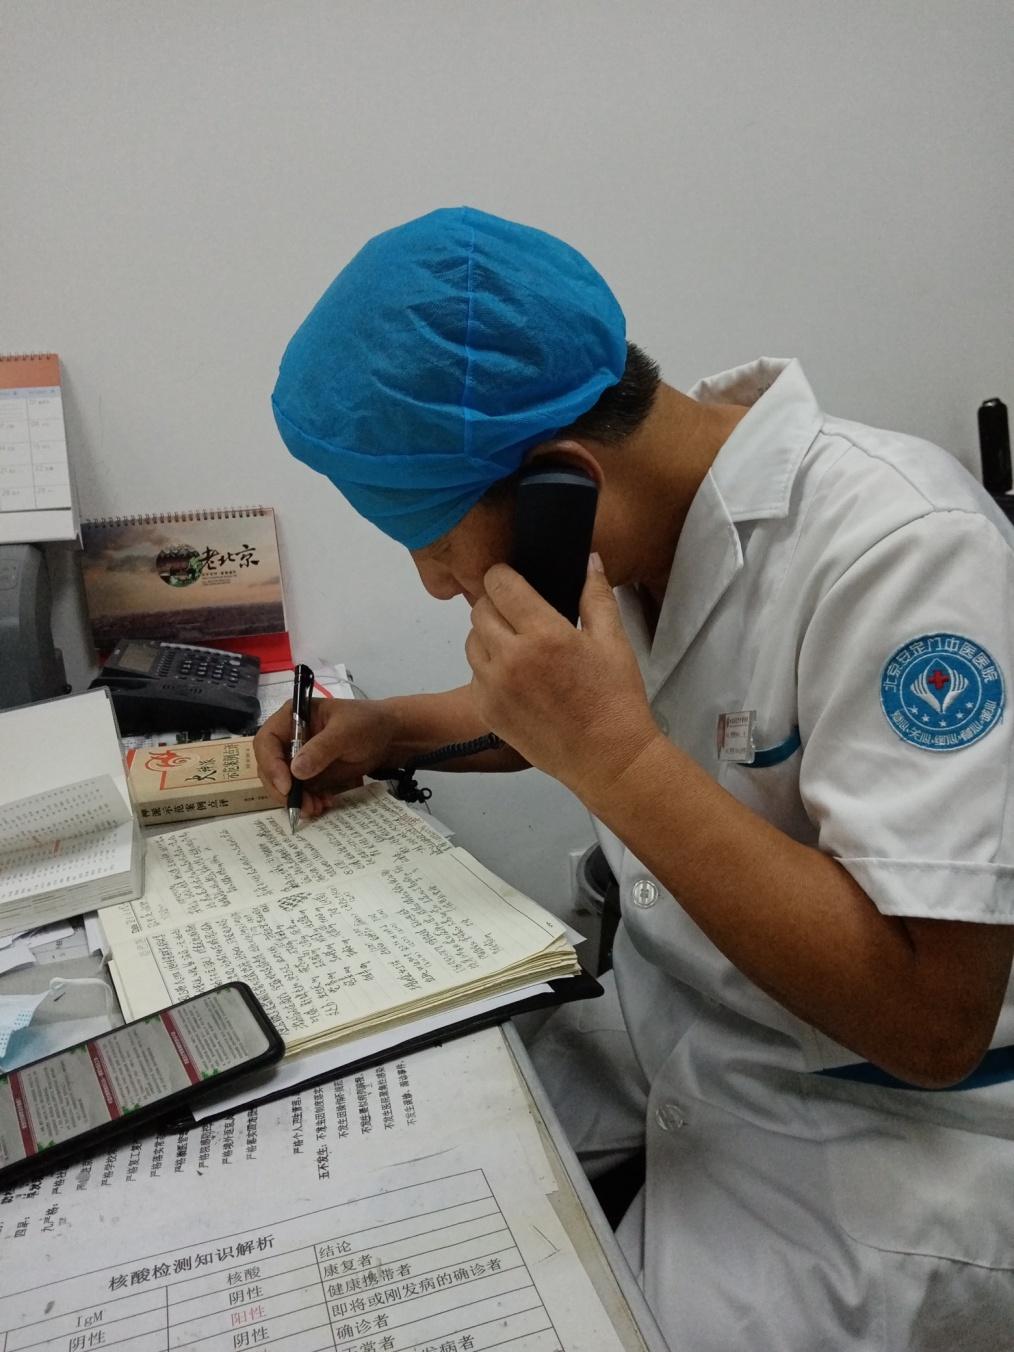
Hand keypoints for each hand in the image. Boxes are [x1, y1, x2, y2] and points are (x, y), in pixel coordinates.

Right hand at [253, 698, 397, 818]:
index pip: (266, 742)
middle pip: (269, 767)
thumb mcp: (345, 732)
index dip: (270, 764)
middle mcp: (289, 738)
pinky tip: (323, 805)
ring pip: (283, 784)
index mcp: (291, 718)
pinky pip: (300, 791)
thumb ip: (321, 749)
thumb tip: (295, 771)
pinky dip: (307, 801)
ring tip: (315, 809)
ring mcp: (299, 758)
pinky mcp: (310, 774)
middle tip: (300, 806)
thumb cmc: (367, 723)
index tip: (286, 785)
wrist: (390, 736)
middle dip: (282, 789)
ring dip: (295, 799)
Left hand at [465, 555, 661, 803]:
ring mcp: (494, 687)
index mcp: (543, 634)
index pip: (500, 585)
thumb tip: (589, 560)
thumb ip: (596, 596)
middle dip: (496, 604)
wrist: (607, 757)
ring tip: (516, 645)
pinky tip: (515, 676)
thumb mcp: (614, 641)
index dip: (503, 575)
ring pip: (471, 642)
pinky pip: (474, 675)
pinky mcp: (487, 711)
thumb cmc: (614, 699)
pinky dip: (487, 669)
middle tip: (517, 614)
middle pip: (479, 610)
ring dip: (488, 636)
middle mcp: (511, 658)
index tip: (511, 579)